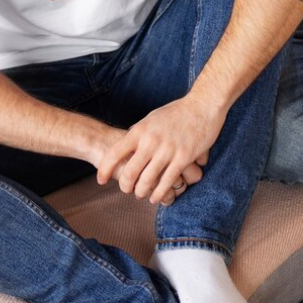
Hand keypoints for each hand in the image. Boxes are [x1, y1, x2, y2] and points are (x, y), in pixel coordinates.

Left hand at [96, 96, 227, 204]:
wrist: (203, 105)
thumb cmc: (177, 112)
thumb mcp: (151, 118)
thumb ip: (139, 132)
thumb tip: (126, 141)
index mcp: (140, 130)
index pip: (115, 153)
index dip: (105, 169)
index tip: (100, 180)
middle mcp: (151, 141)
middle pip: (130, 172)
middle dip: (125, 186)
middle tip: (126, 190)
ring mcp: (167, 150)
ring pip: (148, 180)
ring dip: (142, 192)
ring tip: (141, 195)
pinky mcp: (184, 157)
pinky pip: (167, 181)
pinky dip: (159, 193)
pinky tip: (156, 197)